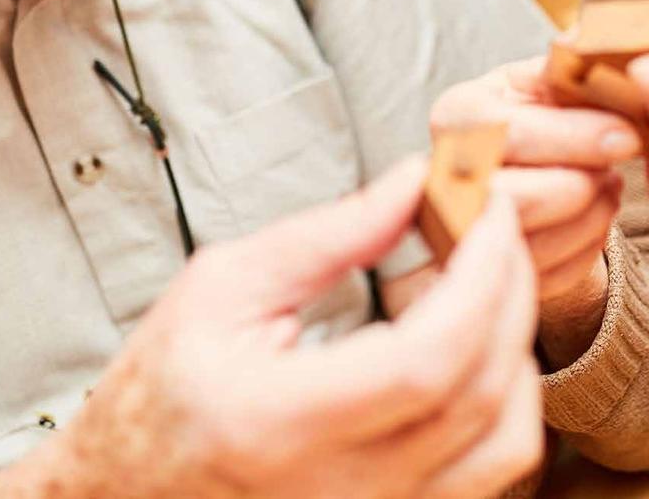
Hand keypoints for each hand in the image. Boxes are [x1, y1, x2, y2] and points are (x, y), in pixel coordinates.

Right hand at [8, 158, 542, 498]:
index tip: (489, 210)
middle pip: (479, 395)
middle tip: (496, 223)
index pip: (424, 361)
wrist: (131, 484)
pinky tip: (478, 341)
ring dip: (516, 345)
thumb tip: (414, 181)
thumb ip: (328, 235)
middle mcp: (338, 490)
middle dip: (509, 291)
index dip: (479, 279)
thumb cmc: (167, 383)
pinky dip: (505, 397)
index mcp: (278, 423)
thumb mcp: (225, 285)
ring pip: (504, 444)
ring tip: (487, 277)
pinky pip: (491, 472)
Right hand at [431, 58, 641, 364]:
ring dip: (589, 219)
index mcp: (457, 114)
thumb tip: (581, 39)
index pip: (509, 133)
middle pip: (517, 198)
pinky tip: (594, 217)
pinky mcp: (484, 272)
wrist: (530, 170)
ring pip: (534, 245)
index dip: (575, 137)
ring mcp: (458, 230)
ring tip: (608, 188)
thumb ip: (565, 65)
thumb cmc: (543, 116)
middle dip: (582, 186)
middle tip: (617, 172)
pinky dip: (583, 249)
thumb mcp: (547, 82)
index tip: (629, 136)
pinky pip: (545, 279)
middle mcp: (441, 174)